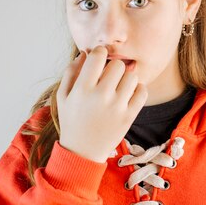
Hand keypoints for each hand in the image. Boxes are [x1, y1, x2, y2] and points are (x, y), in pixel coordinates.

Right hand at [56, 45, 147, 162]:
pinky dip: (138, 89)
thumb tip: (86, 52)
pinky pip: (142, 91)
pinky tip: (127, 94)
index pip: (98, 56)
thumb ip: (71, 71)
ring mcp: (117, 107)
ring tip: (118, 86)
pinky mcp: (129, 116)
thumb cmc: (71, 121)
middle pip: (118, 64)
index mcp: (82, 89)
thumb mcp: (63, 96)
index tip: (98, 59)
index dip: (99, 53)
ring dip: (126, 78)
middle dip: (113, 66)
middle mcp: (101, 96)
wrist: (82, 152)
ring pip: (132, 76)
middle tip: (108, 76)